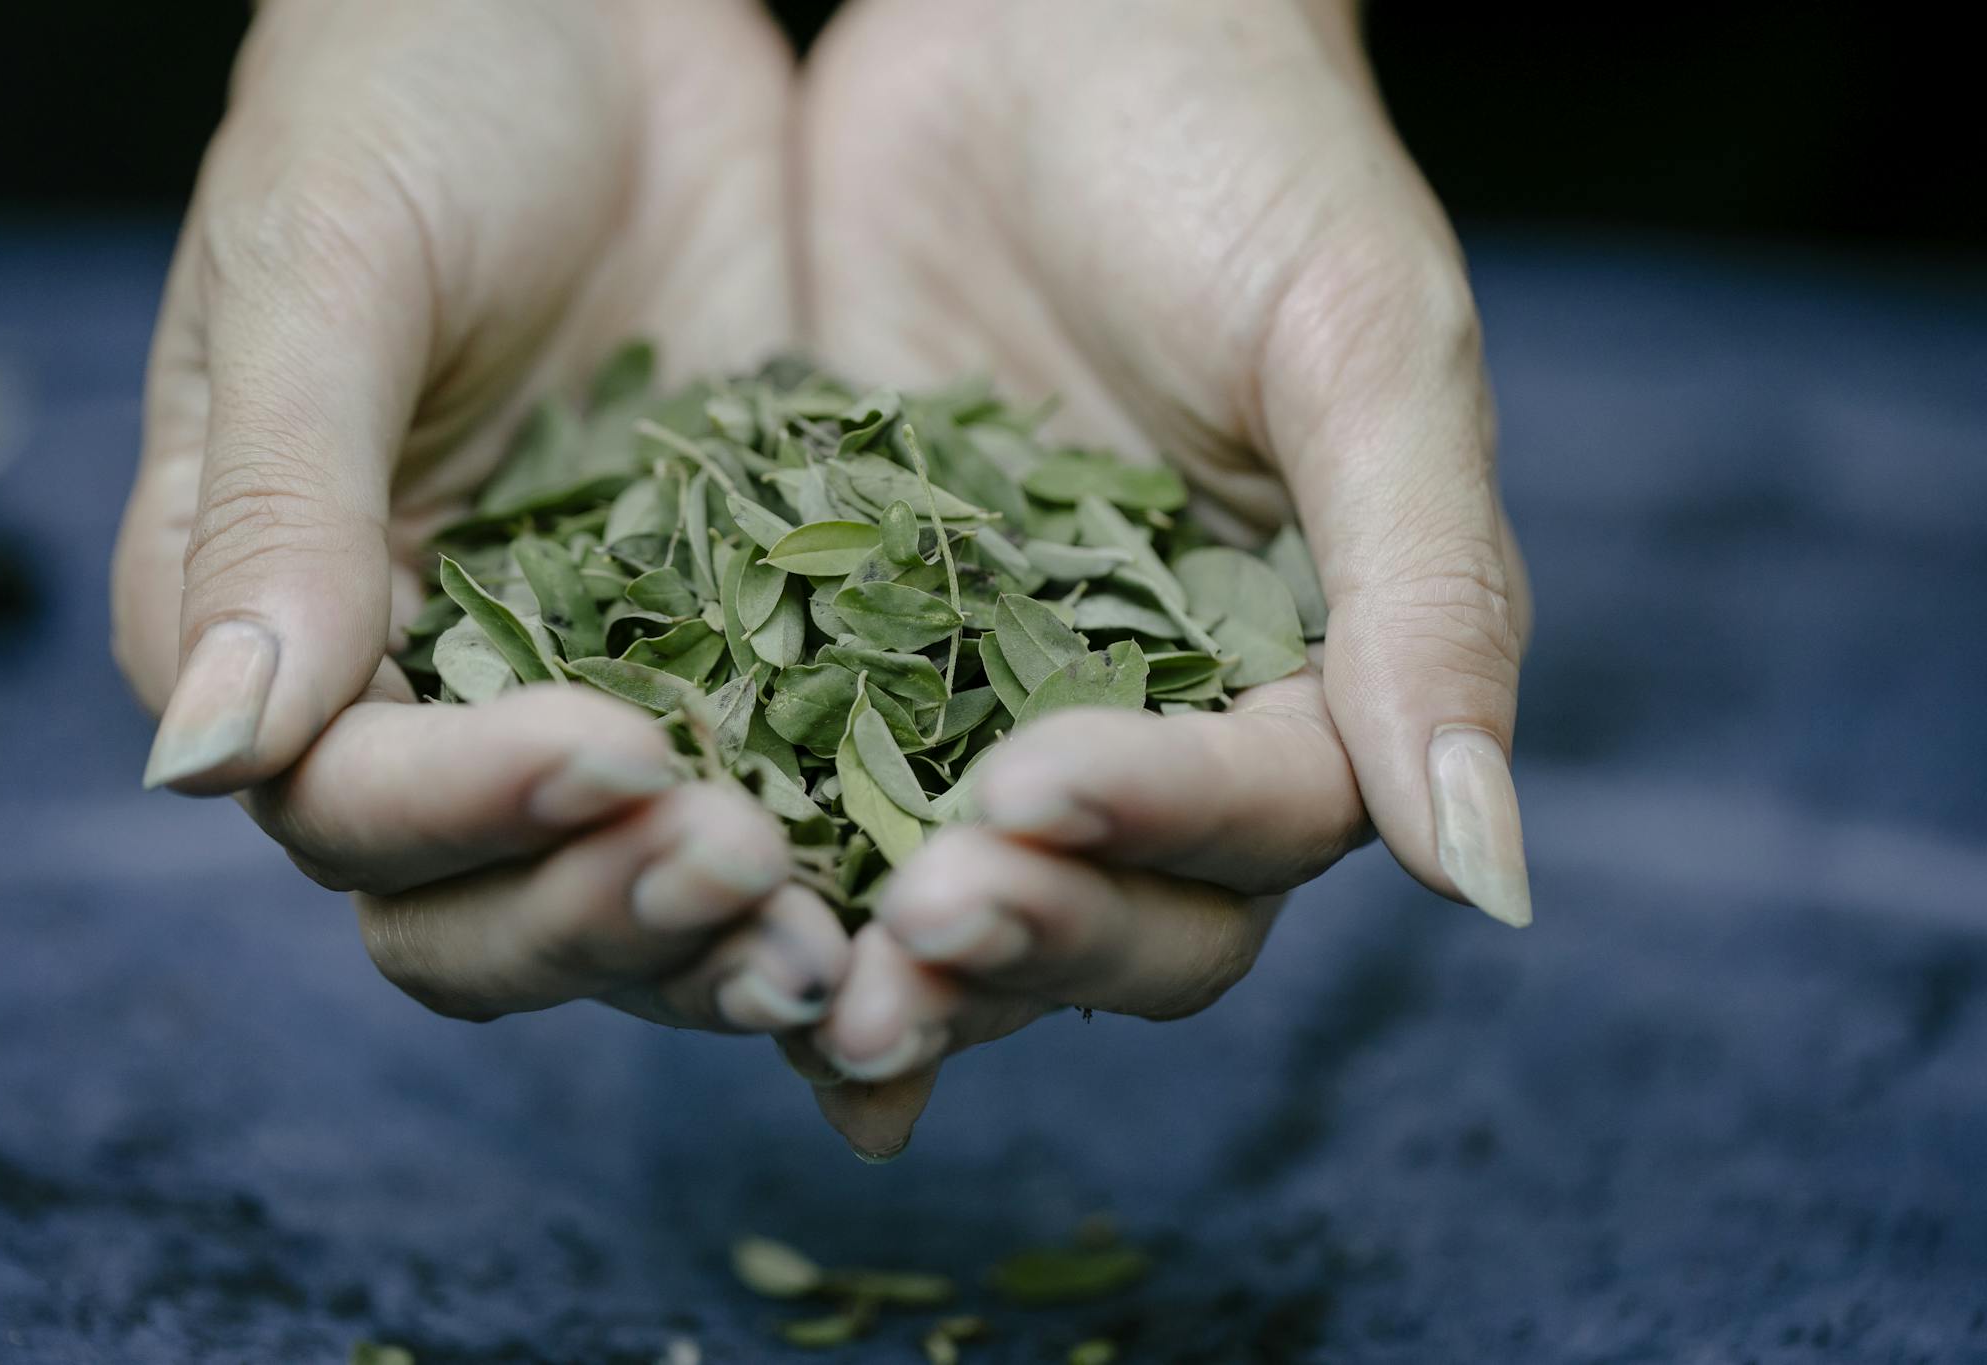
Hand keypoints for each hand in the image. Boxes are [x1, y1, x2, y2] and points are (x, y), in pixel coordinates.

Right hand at [110, 0, 847, 1031]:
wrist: (596, 5)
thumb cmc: (413, 86)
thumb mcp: (327, 267)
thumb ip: (276, 509)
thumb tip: (206, 762)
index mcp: (285, 626)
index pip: (352, 806)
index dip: (473, 814)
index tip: (616, 755)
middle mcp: (427, 693)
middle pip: (489, 908)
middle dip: (613, 915)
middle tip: (756, 880)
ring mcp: (595, 680)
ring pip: (641, 886)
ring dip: (733, 937)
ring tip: (856, 938)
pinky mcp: (745, 645)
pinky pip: (791, 788)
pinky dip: (850, 861)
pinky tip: (937, 892)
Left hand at [789, 0, 1532, 1155]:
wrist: (1046, 23)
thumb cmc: (1243, 156)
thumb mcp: (1361, 349)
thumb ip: (1431, 600)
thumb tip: (1494, 883)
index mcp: (1311, 668)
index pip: (1262, 819)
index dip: (1159, 832)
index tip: (1036, 791)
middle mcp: (1161, 716)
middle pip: (1124, 911)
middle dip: (1026, 935)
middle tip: (913, 924)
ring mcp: (996, 691)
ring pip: (967, 890)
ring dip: (897, 961)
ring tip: (807, 994)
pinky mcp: (850, 647)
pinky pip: (816, 791)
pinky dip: (775, 882)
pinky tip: (690, 927)